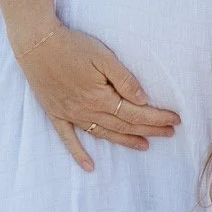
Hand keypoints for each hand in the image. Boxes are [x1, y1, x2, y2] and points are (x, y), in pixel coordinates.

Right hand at [13, 23, 179, 170]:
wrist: (36, 44)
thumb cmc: (72, 46)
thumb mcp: (103, 56)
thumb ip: (124, 79)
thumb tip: (142, 100)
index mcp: (101, 97)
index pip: (135, 113)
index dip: (157, 118)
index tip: (175, 120)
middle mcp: (87, 111)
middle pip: (124, 126)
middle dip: (149, 130)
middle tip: (169, 133)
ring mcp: (70, 115)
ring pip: (103, 134)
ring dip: (125, 141)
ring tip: (144, 146)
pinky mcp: (56, 113)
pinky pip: (69, 139)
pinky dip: (79, 154)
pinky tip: (89, 167)